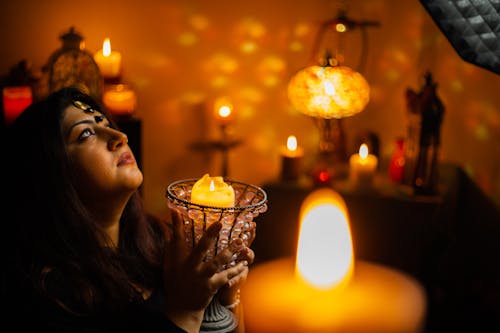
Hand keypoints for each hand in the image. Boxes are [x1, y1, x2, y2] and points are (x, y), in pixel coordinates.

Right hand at [162, 209, 248, 330]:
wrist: (182, 306)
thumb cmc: (176, 281)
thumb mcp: (169, 264)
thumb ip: (171, 247)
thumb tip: (169, 228)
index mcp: (178, 260)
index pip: (176, 238)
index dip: (176, 224)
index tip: (177, 210)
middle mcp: (190, 267)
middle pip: (200, 249)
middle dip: (210, 235)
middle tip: (220, 222)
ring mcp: (201, 277)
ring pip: (217, 262)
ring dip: (230, 251)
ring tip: (241, 241)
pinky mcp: (212, 286)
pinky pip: (226, 276)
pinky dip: (236, 269)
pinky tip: (244, 262)